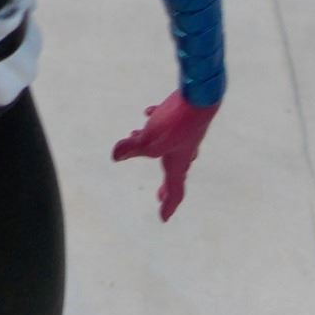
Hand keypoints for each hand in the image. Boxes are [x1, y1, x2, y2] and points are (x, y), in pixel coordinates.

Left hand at [111, 90, 218, 221]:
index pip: (175, 191)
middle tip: (159, 196)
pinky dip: (158, 123)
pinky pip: (170, 124)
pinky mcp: (185, 118)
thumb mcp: (148, 138)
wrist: (199, 96)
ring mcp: (187, 135)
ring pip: (173, 148)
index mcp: (178, 163)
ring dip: (158, 152)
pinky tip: (148, 113)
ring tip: (142, 146)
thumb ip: (131, 148)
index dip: (168, 206)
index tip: (163, 219)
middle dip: (166, 185)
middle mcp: (185, 152)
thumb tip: (114, 156)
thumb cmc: (176, 123)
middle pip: (175, 173)